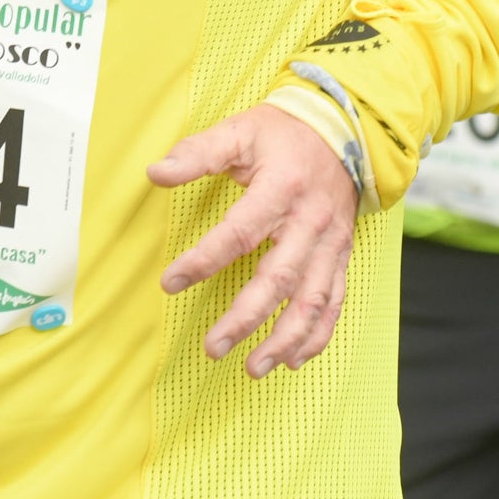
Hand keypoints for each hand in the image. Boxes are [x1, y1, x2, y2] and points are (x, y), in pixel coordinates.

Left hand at [149, 106, 360, 375]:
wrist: (343, 131)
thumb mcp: (239, 132)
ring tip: (253, 367)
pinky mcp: (341, 257)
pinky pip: (333, 303)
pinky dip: (316, 335)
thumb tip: (155, 173)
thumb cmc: (283, 136)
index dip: (203, 260)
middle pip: (278, 279)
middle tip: (213, 348)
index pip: (239, 233)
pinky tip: (294, 359)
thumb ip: (197, 154)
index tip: (170, 282)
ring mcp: (330, 244)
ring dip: (284, 339)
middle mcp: (310, 223)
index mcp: (281, 189)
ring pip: (311, 301)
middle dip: (245, 318)